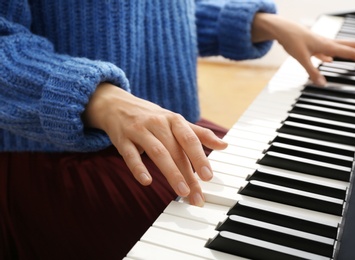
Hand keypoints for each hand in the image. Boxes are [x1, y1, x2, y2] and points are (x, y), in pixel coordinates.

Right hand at [83, 83, 227, 205]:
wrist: (118, 105)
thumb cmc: (152, 118)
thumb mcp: (175, 122)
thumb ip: (199, 134)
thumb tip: (224, 145)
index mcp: (173, 120)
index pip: (190, 140)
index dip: (200, 158)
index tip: (209, 177)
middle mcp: (158, 124)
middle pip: (176, 150)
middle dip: (188, 174)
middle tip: (197, 196)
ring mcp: (139, 131)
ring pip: (157, 152)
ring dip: (171, 173)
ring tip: (182, 192)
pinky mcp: (122, 140)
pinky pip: (130, 155)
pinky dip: (138, 168)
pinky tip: (146, 181)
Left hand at [251, 13, 354, 84]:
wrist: (283, 29)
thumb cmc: (292, 40)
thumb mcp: (302, 58)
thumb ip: (312, 72)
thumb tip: (322, 84)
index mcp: (328, 45)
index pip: (352, 53)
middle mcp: (328, 43)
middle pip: (353, 46)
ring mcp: (322, 43)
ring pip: (343, 46)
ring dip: (354, 51)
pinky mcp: (315, 44)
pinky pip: (329, 49)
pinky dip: (335, 54)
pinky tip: (330, 59)